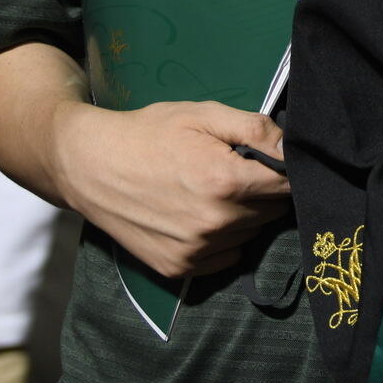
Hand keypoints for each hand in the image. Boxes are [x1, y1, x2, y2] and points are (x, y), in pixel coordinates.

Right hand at [49, 99, 289, 278]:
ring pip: (251, 233)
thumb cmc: (150, 133)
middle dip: (266, 192)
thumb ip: (256, 130)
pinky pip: (227, 256)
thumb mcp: (205, 115)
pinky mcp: (177, 268)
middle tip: (240, 173)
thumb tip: (292, 148)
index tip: (275, 163)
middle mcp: (214, 223)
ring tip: (217, 192)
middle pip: (273, 211)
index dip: (288, 172)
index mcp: (226, 183)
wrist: (89, 166)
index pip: (289, 186)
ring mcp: (195, 251)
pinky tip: (203, 216)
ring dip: (246, 215)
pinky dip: (225, 239)